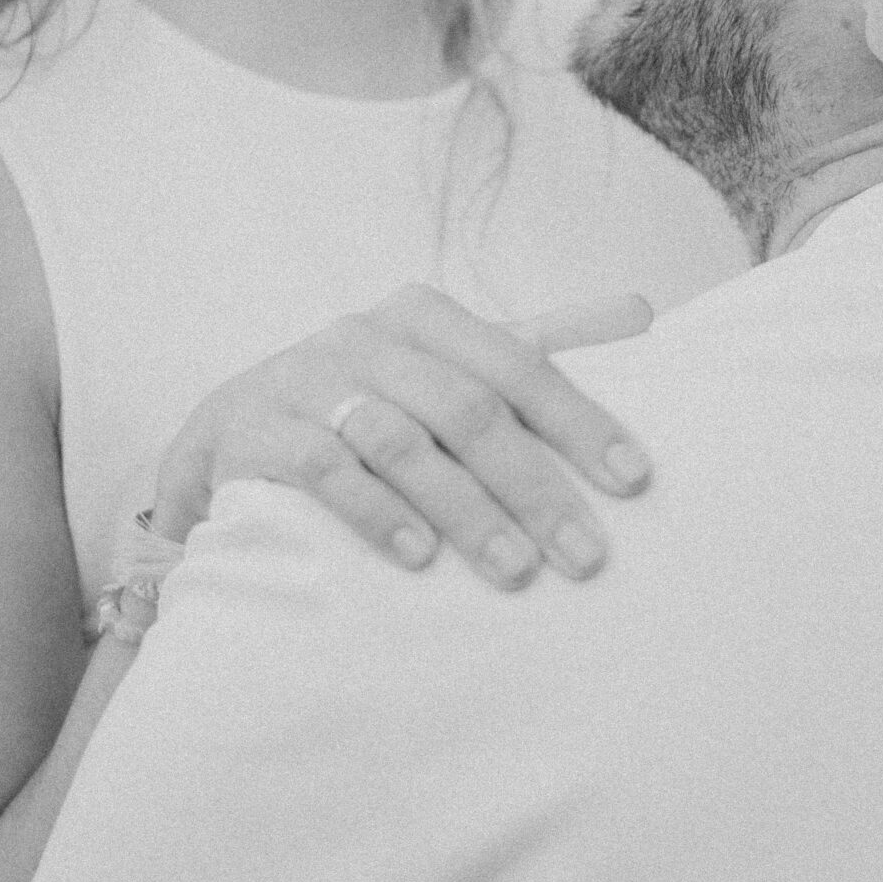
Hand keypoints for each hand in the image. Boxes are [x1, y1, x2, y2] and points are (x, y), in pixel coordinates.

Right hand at [148, 285, 654, 587]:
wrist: (237, 430)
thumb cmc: (373, 402)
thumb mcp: (450, 366)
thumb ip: (539, 343)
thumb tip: (645, 310)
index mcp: (426, 316)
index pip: (518, 363)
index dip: (581, 421)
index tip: (636, 482)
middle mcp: (367, 336)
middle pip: (466, 408)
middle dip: (533, 486)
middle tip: (585, 558)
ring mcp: (308, 380)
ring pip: (400, 440)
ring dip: (464, 509)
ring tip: (516, 571)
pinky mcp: (260, 432)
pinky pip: (324, 468)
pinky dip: (375, 512)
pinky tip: (418, 555)